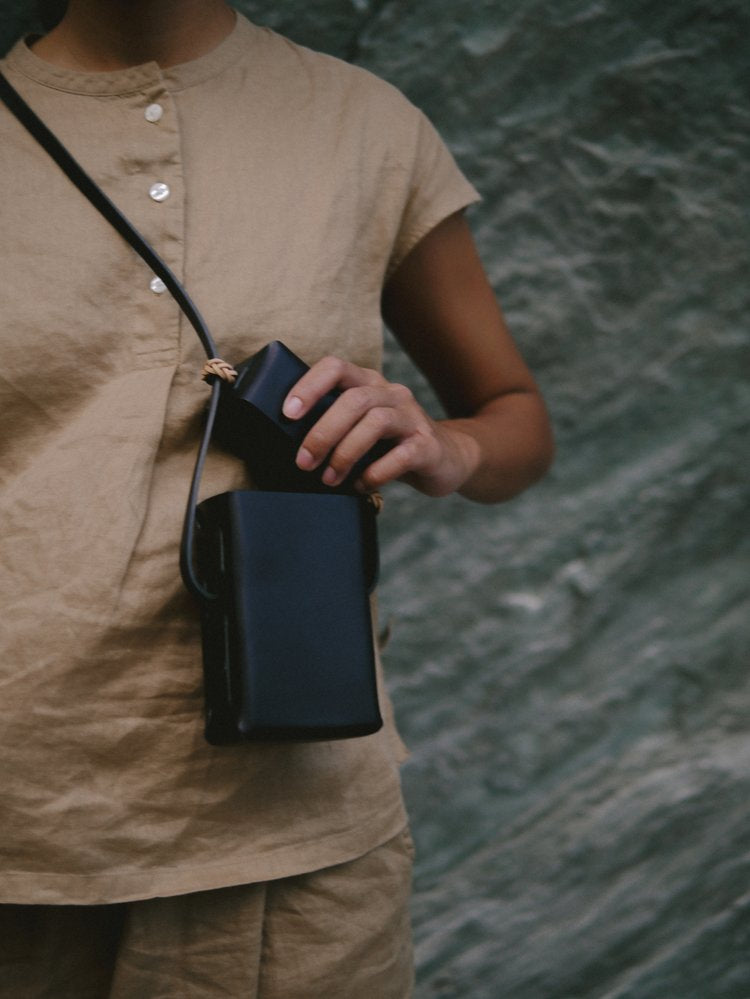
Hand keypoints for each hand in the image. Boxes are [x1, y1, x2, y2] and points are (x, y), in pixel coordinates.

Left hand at [282, 356, 479, 496]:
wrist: (447, 459)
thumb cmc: (391, 447)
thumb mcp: (360, 430)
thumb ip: (335, 427)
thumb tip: (291, 447)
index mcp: (369, 384)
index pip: (335, 368)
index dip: (309, 386)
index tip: (288, 413)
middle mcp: (391, 394)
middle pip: (353, 399)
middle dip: (323, 432)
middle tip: (304, 462)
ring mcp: (412, 417)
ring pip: (376, 422)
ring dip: (346, 453)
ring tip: (330, 478)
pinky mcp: (428, 446)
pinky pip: (401, 455)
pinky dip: (376, 473)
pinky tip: (362, 485)